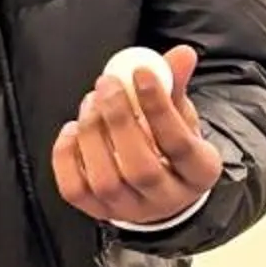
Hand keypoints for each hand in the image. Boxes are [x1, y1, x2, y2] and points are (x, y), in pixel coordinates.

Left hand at [53, 45, 222, 226]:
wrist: (159, 186)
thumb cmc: (170, 144)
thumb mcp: (182, 115)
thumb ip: (175, 85)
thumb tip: (180, 53)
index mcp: (198, 173)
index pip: (179, 144)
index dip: (159, 106)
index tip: (141, 72)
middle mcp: (166, 199)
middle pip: (140, 168)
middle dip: (119, 121)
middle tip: (107, 83)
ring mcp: (130, 210)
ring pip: (105, 181)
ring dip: (92, 134)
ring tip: (92, 102)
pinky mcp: (98, 213)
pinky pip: (75, 190)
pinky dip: (66, 156)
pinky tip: (72, 130)